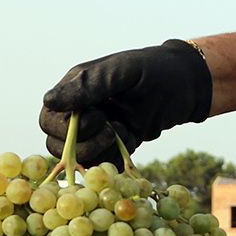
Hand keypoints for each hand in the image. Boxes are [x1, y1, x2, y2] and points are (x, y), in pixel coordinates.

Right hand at [40, 40, 211, 166]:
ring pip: (79, 158)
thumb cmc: (154, 70)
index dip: (65, 128)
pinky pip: (103, 165)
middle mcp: (81, 112)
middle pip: (57, 144)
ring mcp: (98, 131)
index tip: (98, 117)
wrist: (186, 86)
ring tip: (124, 132)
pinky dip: (115, 161)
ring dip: (100, 153)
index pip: (48, 119)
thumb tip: (49, 101)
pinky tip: (131, 141)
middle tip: (111, 130)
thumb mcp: (121, 72)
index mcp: (75, 90)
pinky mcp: (116, 146)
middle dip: (82, 144)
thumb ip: (88, 86)